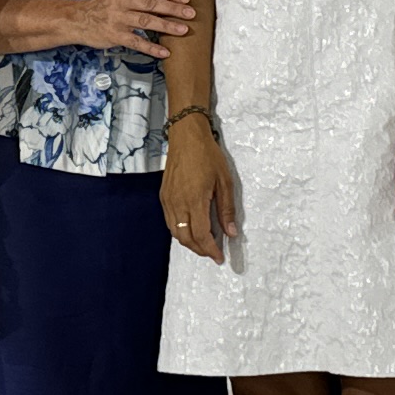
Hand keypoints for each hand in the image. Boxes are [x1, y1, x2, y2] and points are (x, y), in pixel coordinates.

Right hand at [68, 0, 196, 57]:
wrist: (78, 19)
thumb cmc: (105, 4)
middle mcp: (122, 1)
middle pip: (151, 3)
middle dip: (173, 8)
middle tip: (191, 13)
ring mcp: (118, 19)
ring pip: (145, 21)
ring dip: (166, 26)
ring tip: (183, 30)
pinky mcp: (115, 35)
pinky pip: (136, 42)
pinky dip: (151, 48)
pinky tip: (165, 52)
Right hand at [162, 118, 237, 261]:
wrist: (186, 137)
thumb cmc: (208, 156)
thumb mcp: (224, 182)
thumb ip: (226, 210)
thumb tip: (231, 233)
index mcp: (195, 200)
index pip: (201, 235)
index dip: (211, 250)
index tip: (220, 258)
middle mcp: (178, 204)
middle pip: (186, 239)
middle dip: (200, 250)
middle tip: (213, 253)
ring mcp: (168, 201)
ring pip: (175, 233)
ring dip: (189, 243)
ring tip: (204, 244)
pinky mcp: (163, 197)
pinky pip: (170, 222)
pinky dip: (180, 232)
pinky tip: (191, 229)